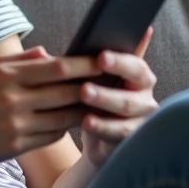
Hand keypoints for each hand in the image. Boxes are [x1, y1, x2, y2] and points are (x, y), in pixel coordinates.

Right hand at [0, 46, 104, 171]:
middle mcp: (12, 99)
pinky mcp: (17, 146)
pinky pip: (52, 136)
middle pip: (65, 91)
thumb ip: (16, 59)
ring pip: (64, 117)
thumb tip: (48, 52)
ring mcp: (16, 124)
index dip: (84, 64)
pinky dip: (65, 129)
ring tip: (100, 103)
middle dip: (92, 86)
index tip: (103, 59)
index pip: (56, 67)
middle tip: (113, 81)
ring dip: (83, 110)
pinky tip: (73, 122)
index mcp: (5, 75)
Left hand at [78, 27, 158, 167]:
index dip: (119, 61)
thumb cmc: (95, 98)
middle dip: (107, 86)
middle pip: (132, 89)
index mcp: (138, 73)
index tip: (100, 57)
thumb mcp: (90, 78)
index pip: (134, 64)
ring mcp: (143, 116)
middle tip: (84, 86)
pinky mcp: (135, 137)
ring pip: (126, 109)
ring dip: (104, 103)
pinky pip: (121, 131)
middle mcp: (145, 93)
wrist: (98, 136)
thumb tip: (43, 50)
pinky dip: (103, 126)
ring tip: (83, 100)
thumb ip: (80, 63)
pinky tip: (86, 122)